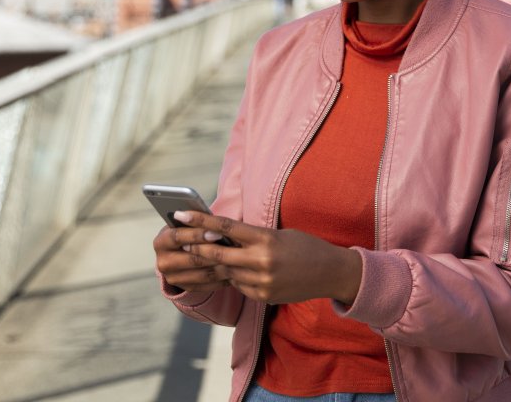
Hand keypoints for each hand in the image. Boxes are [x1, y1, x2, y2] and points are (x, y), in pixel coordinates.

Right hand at [153, 218, 233, 294]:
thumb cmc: (188, 232)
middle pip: (191, 259)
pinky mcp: (184, 288)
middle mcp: (163, 262)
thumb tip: (215, 221)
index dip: (198, 234)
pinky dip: (221, 278)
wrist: (180, 252)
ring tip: (238, 260)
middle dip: (214, 253)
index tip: (217, 232)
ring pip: (201, 274)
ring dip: (221, 267)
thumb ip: (197, 223)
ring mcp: (172, 278)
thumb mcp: (187, 225)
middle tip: (234, 249)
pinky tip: (235, 271)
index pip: (177, 237)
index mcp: (161, 242)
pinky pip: (206, 285)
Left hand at [154, 210, 362, 305]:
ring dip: (216, 264)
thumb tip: (224, 237)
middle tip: (179, 239)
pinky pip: (239, 286)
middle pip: (218, 254)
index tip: (180, 214)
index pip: (225, 228)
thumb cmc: (306, 246)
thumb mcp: (280, 234)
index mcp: (266, 239)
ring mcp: (261, 282)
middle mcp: (261, 262)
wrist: (331, 272)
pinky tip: (239, 271)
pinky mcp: (263, 296)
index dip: (200, 221)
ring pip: (226, 273)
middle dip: (196, 247)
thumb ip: (254, 237)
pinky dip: (235, 277)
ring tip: (204, 255)